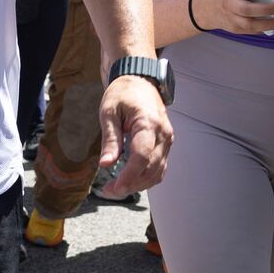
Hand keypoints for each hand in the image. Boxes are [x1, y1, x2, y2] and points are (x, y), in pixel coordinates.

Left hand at [97, 74, 172, 195]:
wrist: (139, 81)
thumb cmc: (122, 94)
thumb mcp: (109, 112)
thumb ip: (110, 139)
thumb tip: (105, 165)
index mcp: (149, 123)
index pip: (142, 156)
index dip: (129, 175)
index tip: (115, 187)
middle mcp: (163, 133)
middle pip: (151, 168)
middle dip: (130, 184)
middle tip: (109, 190)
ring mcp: (167, 140)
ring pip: (158, 172)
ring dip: (138, 184)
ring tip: (116, 188)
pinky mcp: (166, 145)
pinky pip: (159, 168)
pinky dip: (146, 178)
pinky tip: (129, 180)